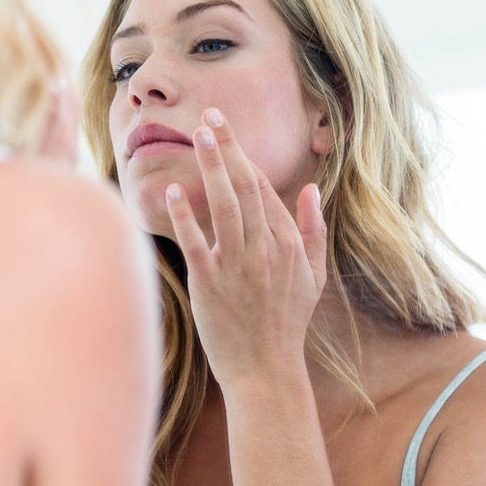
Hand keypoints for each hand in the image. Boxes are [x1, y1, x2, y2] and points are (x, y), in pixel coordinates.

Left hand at [165, 108, 326, 387]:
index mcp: (288, 244)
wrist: (266, 370)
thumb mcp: (313, 276)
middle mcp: (266, 249)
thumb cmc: (287, 323)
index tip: (226, 128)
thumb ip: (313, 230)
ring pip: (225, 206)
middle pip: (245, 188)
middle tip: (210, 115)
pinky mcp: (211, 284)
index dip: (243, 155)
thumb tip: (311, 189)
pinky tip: (172, 192)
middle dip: (228, 148)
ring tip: (199, 136)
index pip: (264, 188)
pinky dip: (185, 217)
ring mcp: (238, 266)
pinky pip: (197, 243)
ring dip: (212, 168)